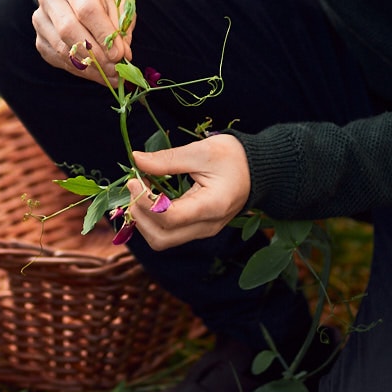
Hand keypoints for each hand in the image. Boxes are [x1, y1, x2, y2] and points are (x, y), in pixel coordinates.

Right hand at [32, 0, 132, 85]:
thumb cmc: (101, 1)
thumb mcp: (117, 5)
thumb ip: (121, 27)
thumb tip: (121, 55)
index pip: (86, 10)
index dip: (103, 34)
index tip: (119, 54)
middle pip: (68, 29)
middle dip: (95, 54)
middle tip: (115, 68)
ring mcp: (40, 19)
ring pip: (62, 49)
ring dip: (89, 67)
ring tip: (111, 75)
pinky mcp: (39, 40)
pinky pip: (59, 60)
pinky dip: (80, 70)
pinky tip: (98, 74)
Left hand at [123, 135, 250, 249]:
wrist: (257, 170)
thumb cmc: (233, 157)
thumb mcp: (201, 151)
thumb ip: (168, 159)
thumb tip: (136, 160)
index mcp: (212, 206)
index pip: (170, 218)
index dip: (145, 202)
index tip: (134, 180)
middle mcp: (207, 226)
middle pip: (161, 238)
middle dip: (140, 215)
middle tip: (134, 186)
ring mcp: (202, 231)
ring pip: (161, 240)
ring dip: (144, 219)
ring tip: (141, 190)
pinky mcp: (197, 229)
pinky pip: (168, 233)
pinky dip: (152, 219)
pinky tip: (151, 196)